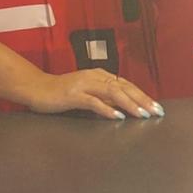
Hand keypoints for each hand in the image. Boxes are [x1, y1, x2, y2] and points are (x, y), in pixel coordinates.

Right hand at [23, 69, 163, 119]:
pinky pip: (93, 101)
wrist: (35, 88)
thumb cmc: (61, 93)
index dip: (143, 95)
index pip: (126, 85)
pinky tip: (118, 116)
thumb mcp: (87, 92)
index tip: (156, 107)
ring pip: (112, 92)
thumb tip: (124, 108)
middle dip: (142, 99)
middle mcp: (94, 77)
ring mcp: (83, 85)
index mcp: (99, 75)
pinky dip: (107, 109)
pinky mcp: (73, 95)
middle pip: (124, 87)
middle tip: (156, 111)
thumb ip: (104, 97)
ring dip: (129, 104)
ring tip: (142, 114)